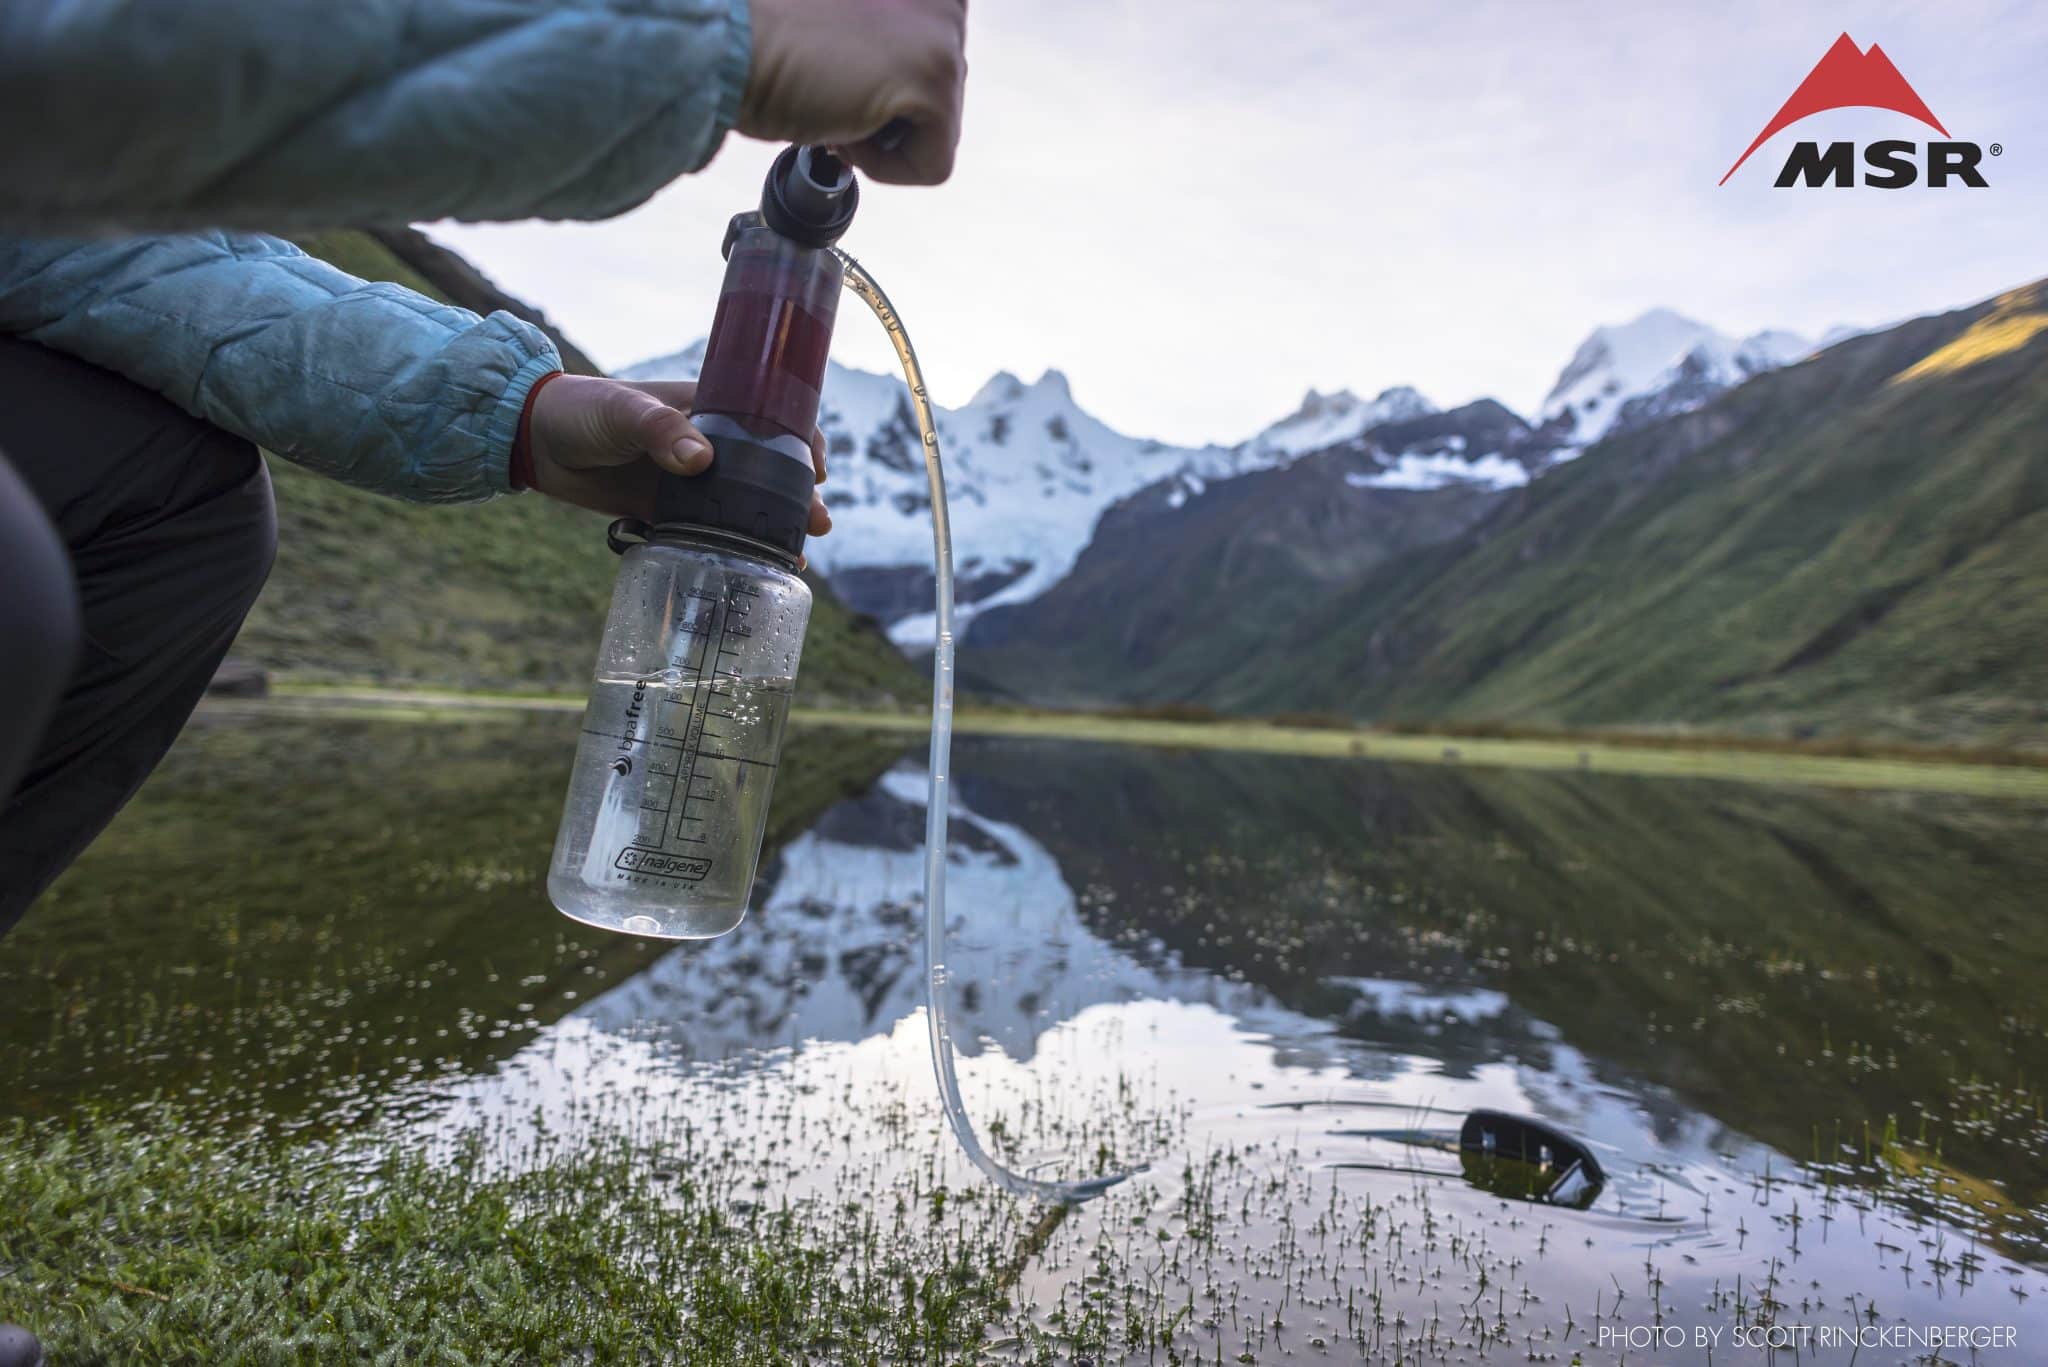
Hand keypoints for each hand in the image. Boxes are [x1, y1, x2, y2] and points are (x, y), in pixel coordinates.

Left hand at [522, 374, 830, 537]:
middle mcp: (705, 443)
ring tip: (793, 555)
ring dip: (770, 528)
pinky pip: (705, 530)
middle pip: (767, 469)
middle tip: (818, 523)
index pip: (770, 420)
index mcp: (706, 408)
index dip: (801, 442)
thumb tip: (702, 460)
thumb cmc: (580, 409)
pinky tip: (748, 569)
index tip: (818, 469)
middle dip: (798, 496)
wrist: (531, 439)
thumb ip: (661, 429)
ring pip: (742, 504)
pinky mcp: (663, 509)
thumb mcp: (622, 412)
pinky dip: (728, 548)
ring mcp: (685, 479)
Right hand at [738, 0, 967, 185]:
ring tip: (834, 102)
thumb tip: (916, 94)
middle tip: (831, 92)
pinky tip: (844, 127)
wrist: (730, 48)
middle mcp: (945, 0)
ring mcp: (944, 33)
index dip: (885, 92)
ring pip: (938, 133)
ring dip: (881, 138)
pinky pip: (933, 165)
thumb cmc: (773, 43)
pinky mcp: (935, 79)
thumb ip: (897, 43)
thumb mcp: (856, 31)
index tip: (839, 75)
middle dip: (887, 116)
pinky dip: (886, 170)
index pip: (938, 67)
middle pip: (942, 100)